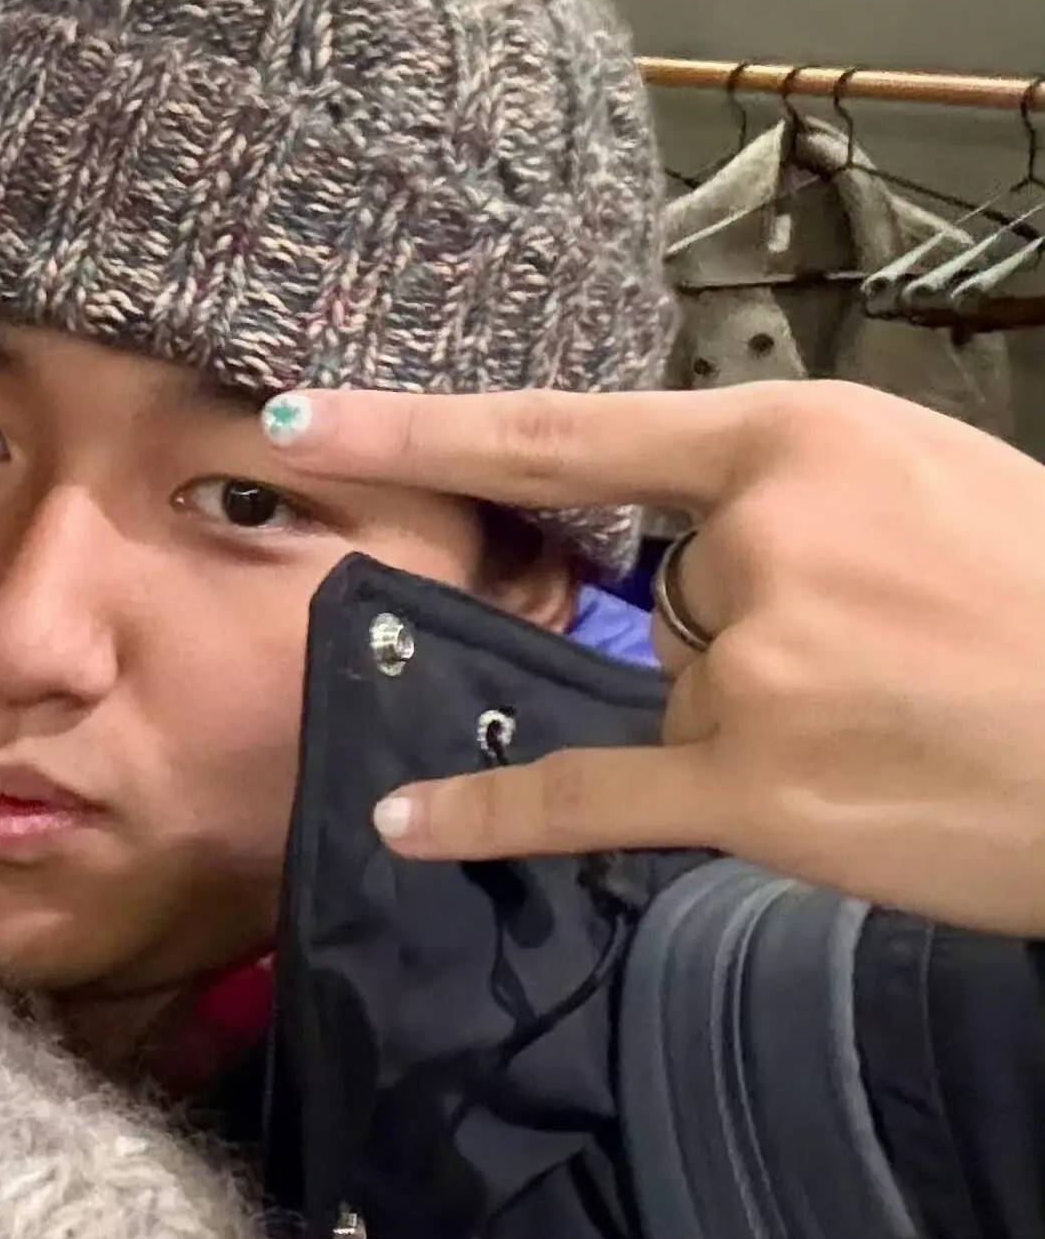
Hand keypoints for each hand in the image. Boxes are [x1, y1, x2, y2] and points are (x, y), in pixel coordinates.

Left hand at [259, 380, 1044, 935]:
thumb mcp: (935, 483)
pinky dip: (494, 817)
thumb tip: (699, 550)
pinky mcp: (757, 786)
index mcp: (796, 440)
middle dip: (761, 635)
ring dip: (769, 719)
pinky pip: (592, 800)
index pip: (568, 429)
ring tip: (912, 722)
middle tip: (908, 657)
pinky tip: (408, 821)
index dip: (427, 427)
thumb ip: (801, 499)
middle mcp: (756, 544)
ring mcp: (750, 668)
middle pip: (672, 596)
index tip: (305, 416)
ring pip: (685, 689)